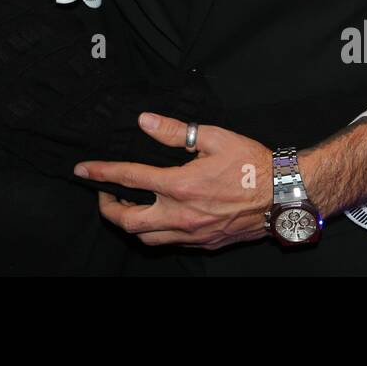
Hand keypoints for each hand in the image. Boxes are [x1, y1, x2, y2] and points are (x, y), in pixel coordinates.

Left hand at [74, 113, 273, 248]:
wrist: (284, 195)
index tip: (82, 169)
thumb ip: (176, 132)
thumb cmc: (252, 164)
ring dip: (130, 224)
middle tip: (103, 194)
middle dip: (108, 208)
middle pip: (129, 222)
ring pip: (147, 239)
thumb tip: (146, 121)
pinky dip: (156, 233)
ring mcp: (193, 233)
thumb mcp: (214, 138)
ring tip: (126, 206)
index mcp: (180, 185)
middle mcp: (182, 214)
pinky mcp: (205, 243)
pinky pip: (171, 244)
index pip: (129, 179)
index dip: (101, 173)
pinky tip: (158, 218)